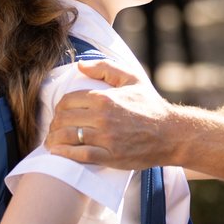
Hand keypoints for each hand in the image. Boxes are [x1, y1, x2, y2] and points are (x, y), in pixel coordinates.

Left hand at [46, 60, 176, 168]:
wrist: (171, 134)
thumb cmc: (150, 105)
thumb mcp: (131, 79)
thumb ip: (105, 68)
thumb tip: (80, 66)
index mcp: (104, 98)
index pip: (67, 101)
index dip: (59, 107)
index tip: (59, 112)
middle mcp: (102, 118)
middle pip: (64, 119)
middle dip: (54, 124)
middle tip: (53, 128)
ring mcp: (106, 138)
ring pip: (68, 137)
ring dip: (54, 140)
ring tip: (52, 141)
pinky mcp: (110, 156)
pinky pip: (79, 155)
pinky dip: (64, 154)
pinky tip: (58, 152)